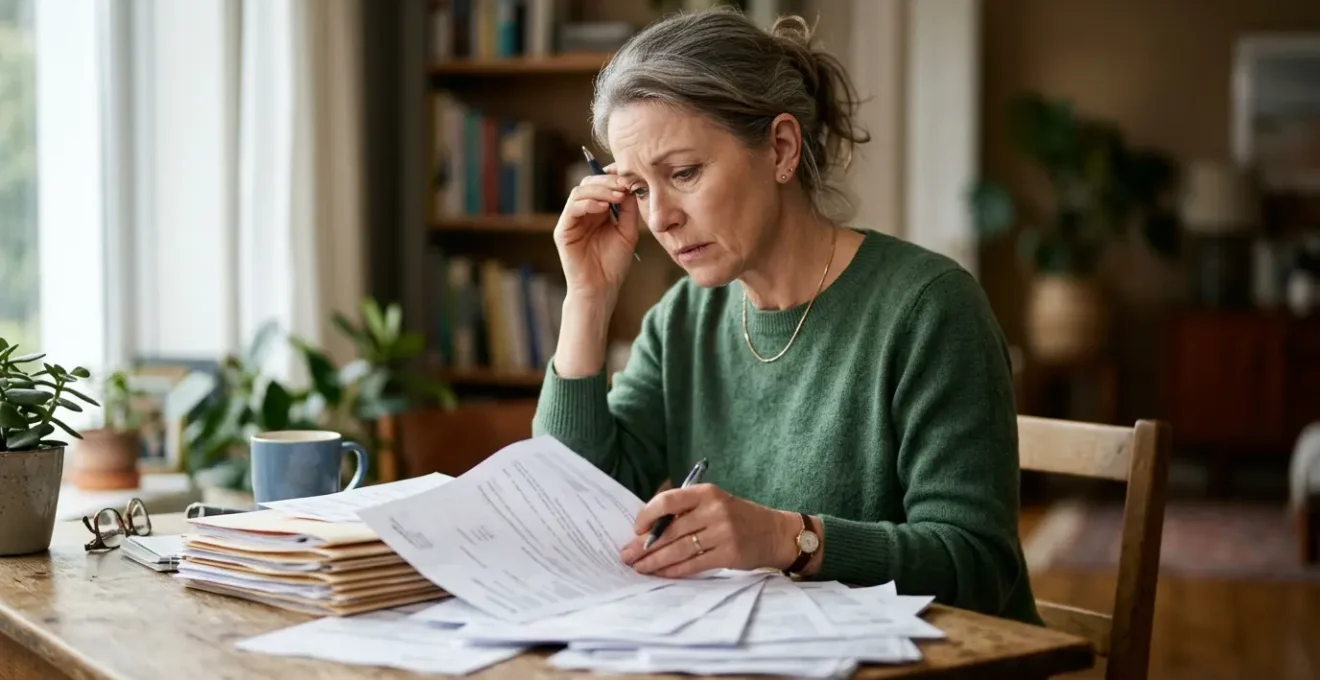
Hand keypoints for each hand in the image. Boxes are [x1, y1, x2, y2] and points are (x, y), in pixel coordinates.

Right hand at [553, 167, 640, 300]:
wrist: (602, 288)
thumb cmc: (613, 264)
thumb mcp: (627, 232)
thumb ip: (628, 210)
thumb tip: (630, 187)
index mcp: (597, 212)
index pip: (601, 185)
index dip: (613, 178)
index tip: (630, 179)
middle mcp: (582, 213)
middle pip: (588, 183)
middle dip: (607, 182)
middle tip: (624, 186)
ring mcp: (571, 220)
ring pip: (579, 192)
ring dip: (599, 190)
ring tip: (617, 197)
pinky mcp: (563, 231)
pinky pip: (572, 208)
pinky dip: (588, 204)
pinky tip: (603, 208)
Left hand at [620, 483, 801, 578]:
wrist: (774, 533)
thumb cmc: (738, 517)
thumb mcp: (715, 503)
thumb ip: (687, 511)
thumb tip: (649, 529)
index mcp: (707, 492)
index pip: (669, 500)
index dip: (648, 514)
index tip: (636, 528)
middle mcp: (714, 510)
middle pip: (670, 530)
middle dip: (645, 545)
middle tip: (627, 555)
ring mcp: (723, 533)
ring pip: (679, 549)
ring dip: (655, 560)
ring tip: (639, 567)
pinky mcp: (728, 554)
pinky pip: (693, 564)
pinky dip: (674, 570)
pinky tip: (661, 573)